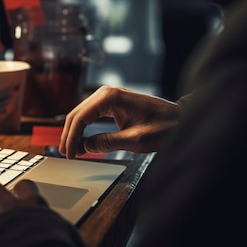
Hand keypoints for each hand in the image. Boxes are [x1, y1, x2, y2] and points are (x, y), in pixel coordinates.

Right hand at [59, 86, 180, 157]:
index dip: (72, 138)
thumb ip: (108, 143)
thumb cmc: (164, 127)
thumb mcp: (136, 140)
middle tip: (66, 154)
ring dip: (74, 132)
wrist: (180, 118)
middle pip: (77, 114)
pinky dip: (84, 128)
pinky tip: (82, 141)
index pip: (80, 118)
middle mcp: (107, 93)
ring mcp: (109, 96)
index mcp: (110, 98)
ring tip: (71, 150)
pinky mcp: (112, 102)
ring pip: (81, 114)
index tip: (70, 154)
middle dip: (69, 135)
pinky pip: (91, 114)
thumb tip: (85, 147)